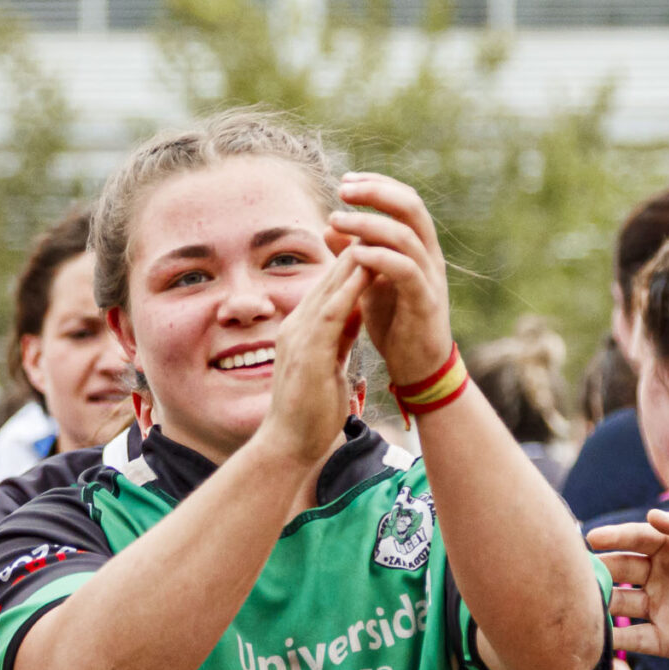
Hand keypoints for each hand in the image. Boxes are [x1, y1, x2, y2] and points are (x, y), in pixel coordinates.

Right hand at [254, 256, 370, 469]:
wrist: (289, 445)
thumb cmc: (311, 412)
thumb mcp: (330, 363)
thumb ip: (340, 336)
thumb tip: (358, 312)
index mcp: (302, 329)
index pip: (329, 286)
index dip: (353, 262)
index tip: (378, 240)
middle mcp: (296, 326)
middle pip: (328, 279)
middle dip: (354, 251)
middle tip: (379, 224)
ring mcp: (298, 338)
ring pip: (329, 289)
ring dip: (354, 261)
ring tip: (376, 235)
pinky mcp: (307, 353)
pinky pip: (331, 313)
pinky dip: (349, 290)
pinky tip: (367, 271)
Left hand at [330, 173, 452, 382]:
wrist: (417, 367)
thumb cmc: (395, 323)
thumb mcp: (370, 282)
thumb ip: (353, 254)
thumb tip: (329, 226)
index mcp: (418, 247)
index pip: (404, 200)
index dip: (378, 185)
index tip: (346, 180)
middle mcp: (429, 256)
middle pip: (411, 206)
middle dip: (376, 193)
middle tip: (343, 189)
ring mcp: (430, 278)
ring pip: (406, 236)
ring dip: (369, 224)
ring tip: (337, 220)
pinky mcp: (426, 302)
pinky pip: (406, 271)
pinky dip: (380, 258)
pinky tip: (355, 254)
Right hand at [590, 508, 668, 663]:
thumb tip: (651, 516)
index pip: (634, 538)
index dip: (613, 537)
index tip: (590, 538)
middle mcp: (658, 577)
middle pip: (618, 571)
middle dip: (597, 570)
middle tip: (576, 573)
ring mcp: (659, 608)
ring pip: (618, 605)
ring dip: (598, 605)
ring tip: (580, 605)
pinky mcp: (665, 640)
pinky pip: (633, 639)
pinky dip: (613, 640)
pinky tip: (597, 638)